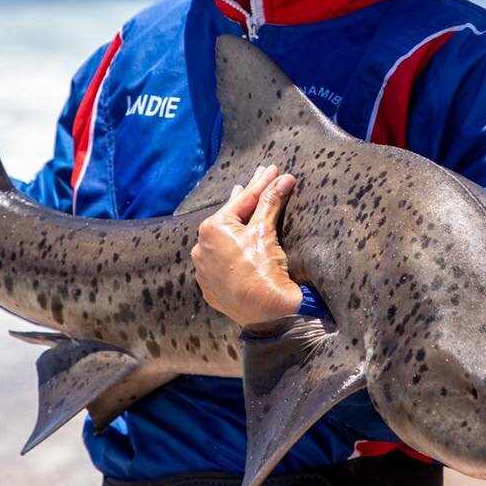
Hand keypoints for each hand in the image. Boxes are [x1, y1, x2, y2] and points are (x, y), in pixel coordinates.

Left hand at [191, 164, 301, 326]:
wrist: (267, 315)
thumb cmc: (263, 270)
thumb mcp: (266, 231)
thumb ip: (270, 202)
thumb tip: (283, 179)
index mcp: (211, 230)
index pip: (243, 200)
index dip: (262, 183)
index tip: (274, 170)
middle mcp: (201, 248)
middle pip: (231, 217)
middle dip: (249, 199)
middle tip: (263, 179)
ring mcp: (205, 270)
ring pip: (224, 240)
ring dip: (239, 224)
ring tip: (248, 207)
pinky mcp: (213, 287)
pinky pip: (223, 261)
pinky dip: (234, 249)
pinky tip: (241, 244)